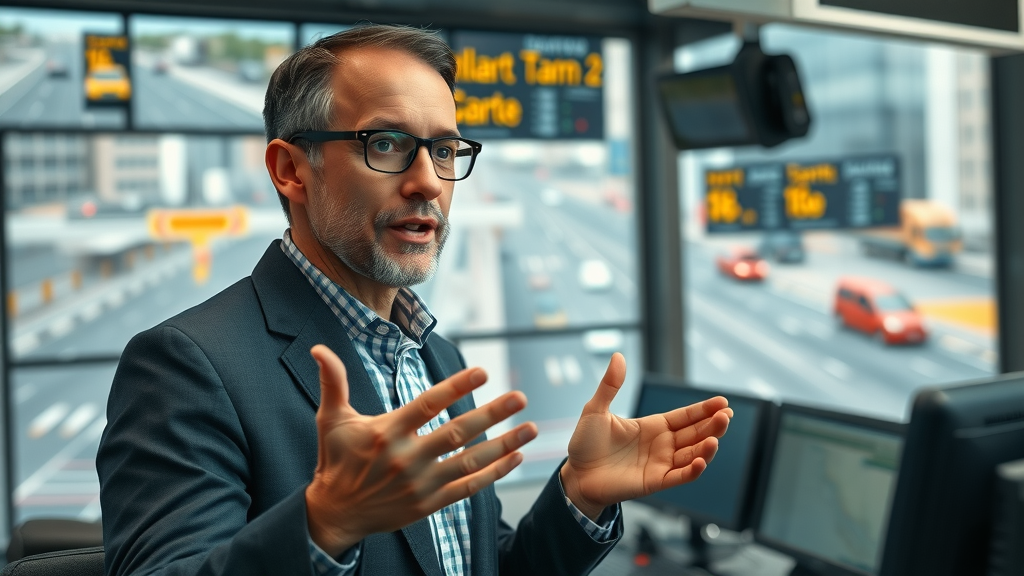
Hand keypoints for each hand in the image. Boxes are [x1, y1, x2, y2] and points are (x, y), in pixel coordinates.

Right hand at [305, 344, 537, 555]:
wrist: (335, 513)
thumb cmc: (335, 460)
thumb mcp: (330, 419)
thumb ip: (333, 382)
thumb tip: (320, 349)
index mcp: (387, 432)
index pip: (428, 404)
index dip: (456, 387)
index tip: (483, 371)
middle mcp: (407, 458)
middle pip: (457, 432)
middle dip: (492, 413)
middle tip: (520, 396)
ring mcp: (420, 483)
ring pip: (469, 461)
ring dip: (504, 444)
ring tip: (531, 427)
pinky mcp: (428, 504)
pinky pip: (468, 487)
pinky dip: (493, 473)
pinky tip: (515, 458)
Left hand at [560, 353, 731, 518]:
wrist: (575, 474)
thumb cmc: (585, 443)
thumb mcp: (596, 409)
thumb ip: (610, 385)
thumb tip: (618, 356)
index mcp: (653, 426)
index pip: (685, 417)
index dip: (704, 410)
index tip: (723, 402)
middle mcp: (662, 445)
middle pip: (695, 434)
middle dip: (712, 425)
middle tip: (726, 415)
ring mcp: (660, 464)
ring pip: (692, 455)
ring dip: (706, 447)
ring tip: (717, 437)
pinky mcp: (654, 482)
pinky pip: (678, 477)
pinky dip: (691, 470)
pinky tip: (701, 461)